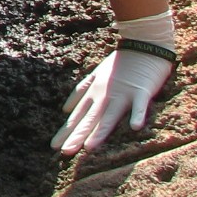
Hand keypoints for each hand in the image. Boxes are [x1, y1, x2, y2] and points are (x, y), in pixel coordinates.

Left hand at [51, 18, 175, 154]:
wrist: (143, 43)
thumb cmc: (120, 63)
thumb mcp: (95, 76)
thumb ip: (80, 92)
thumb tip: (64, 110)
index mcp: (93, 93)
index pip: (77, 115)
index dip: (66, 131)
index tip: (54, 146)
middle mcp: (104, 95)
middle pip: (89, 119)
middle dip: (76, 135)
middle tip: (64, 152)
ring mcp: (122, 93)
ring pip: (109, 116)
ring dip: (99, 131)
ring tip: (89, 147)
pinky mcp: (141, 91)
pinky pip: (140, 105)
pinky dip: (137, 114)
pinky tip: (134, 127)